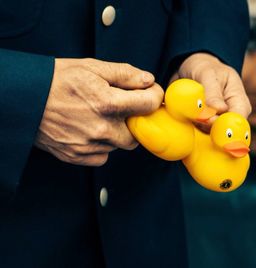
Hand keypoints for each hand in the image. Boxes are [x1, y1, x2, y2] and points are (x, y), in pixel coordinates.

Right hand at [35, 58, 163, 165]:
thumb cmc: (56, 80)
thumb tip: (148, 80)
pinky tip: (90, 130)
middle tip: (123, 107)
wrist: (23, 99)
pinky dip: (102, 145)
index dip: (153, 96)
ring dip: (118, 132)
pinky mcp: (78, 156)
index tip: (148, 92)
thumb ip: (125, 74)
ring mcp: (89, 145)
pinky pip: (103, 156)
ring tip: (100, 116)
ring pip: (120, 145)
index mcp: (107, 102)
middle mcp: (101, 128)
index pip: (149, 104)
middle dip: (136, 119)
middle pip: (138, 132)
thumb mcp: (92, 67)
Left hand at [170, 53, 251, 130]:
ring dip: (197, 125)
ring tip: (190, 109)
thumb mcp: (208, 74)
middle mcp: (230, 115)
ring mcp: (217, 122)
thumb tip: (220, 109)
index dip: (225, 124)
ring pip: (209, 133)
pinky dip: (191, 126)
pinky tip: (186, 115)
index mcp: (239, 102)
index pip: (238, 120)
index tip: (208, 120)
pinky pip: (198, 132)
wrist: (193, 69)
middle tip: (195, 114)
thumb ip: (213, 92)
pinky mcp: (204, 125)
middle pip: (224, 131)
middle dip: (207, 126)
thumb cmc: (205, 68)